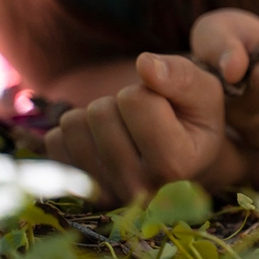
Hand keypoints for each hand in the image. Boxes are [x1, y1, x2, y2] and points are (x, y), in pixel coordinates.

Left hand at [43, 53, 226, 206]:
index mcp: (176, 165)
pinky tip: (103, 144)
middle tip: (142, 121)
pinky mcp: (79, 192)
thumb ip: (180, 75)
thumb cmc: (195, 121)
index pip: (135, 100)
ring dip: (97, 116)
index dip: (148, 90)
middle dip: (120, 103)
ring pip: (74, 124)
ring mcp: (106, 194)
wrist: (185, 164)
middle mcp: (139, 189)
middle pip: (101, 112)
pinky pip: (55, 141)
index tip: (165, 108)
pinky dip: (77, 133)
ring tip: (124, 130)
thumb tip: (144, 63)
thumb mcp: (204, 93)